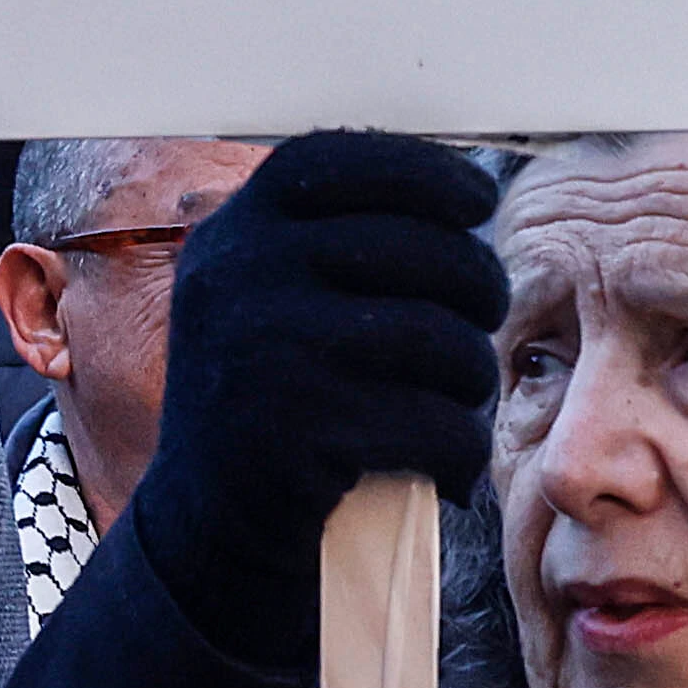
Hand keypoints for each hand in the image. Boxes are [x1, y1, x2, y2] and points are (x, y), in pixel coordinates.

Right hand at [111, 132, 503, 678]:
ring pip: (443, 341)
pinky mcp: (302, 433)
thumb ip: (328, 236)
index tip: (476, 202)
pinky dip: (458, 452)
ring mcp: (268, 351)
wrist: (205, 524)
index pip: (349, 164)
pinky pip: (435, 424)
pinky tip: (446, 465)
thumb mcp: (262, 292)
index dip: (431, 175)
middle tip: (482, 324)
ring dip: (473, 378)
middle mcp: (242, 275)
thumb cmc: (267, 395)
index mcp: (235, 230)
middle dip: (478, 289)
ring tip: (458, 403)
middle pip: (424, 252)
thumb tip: (457, 186)